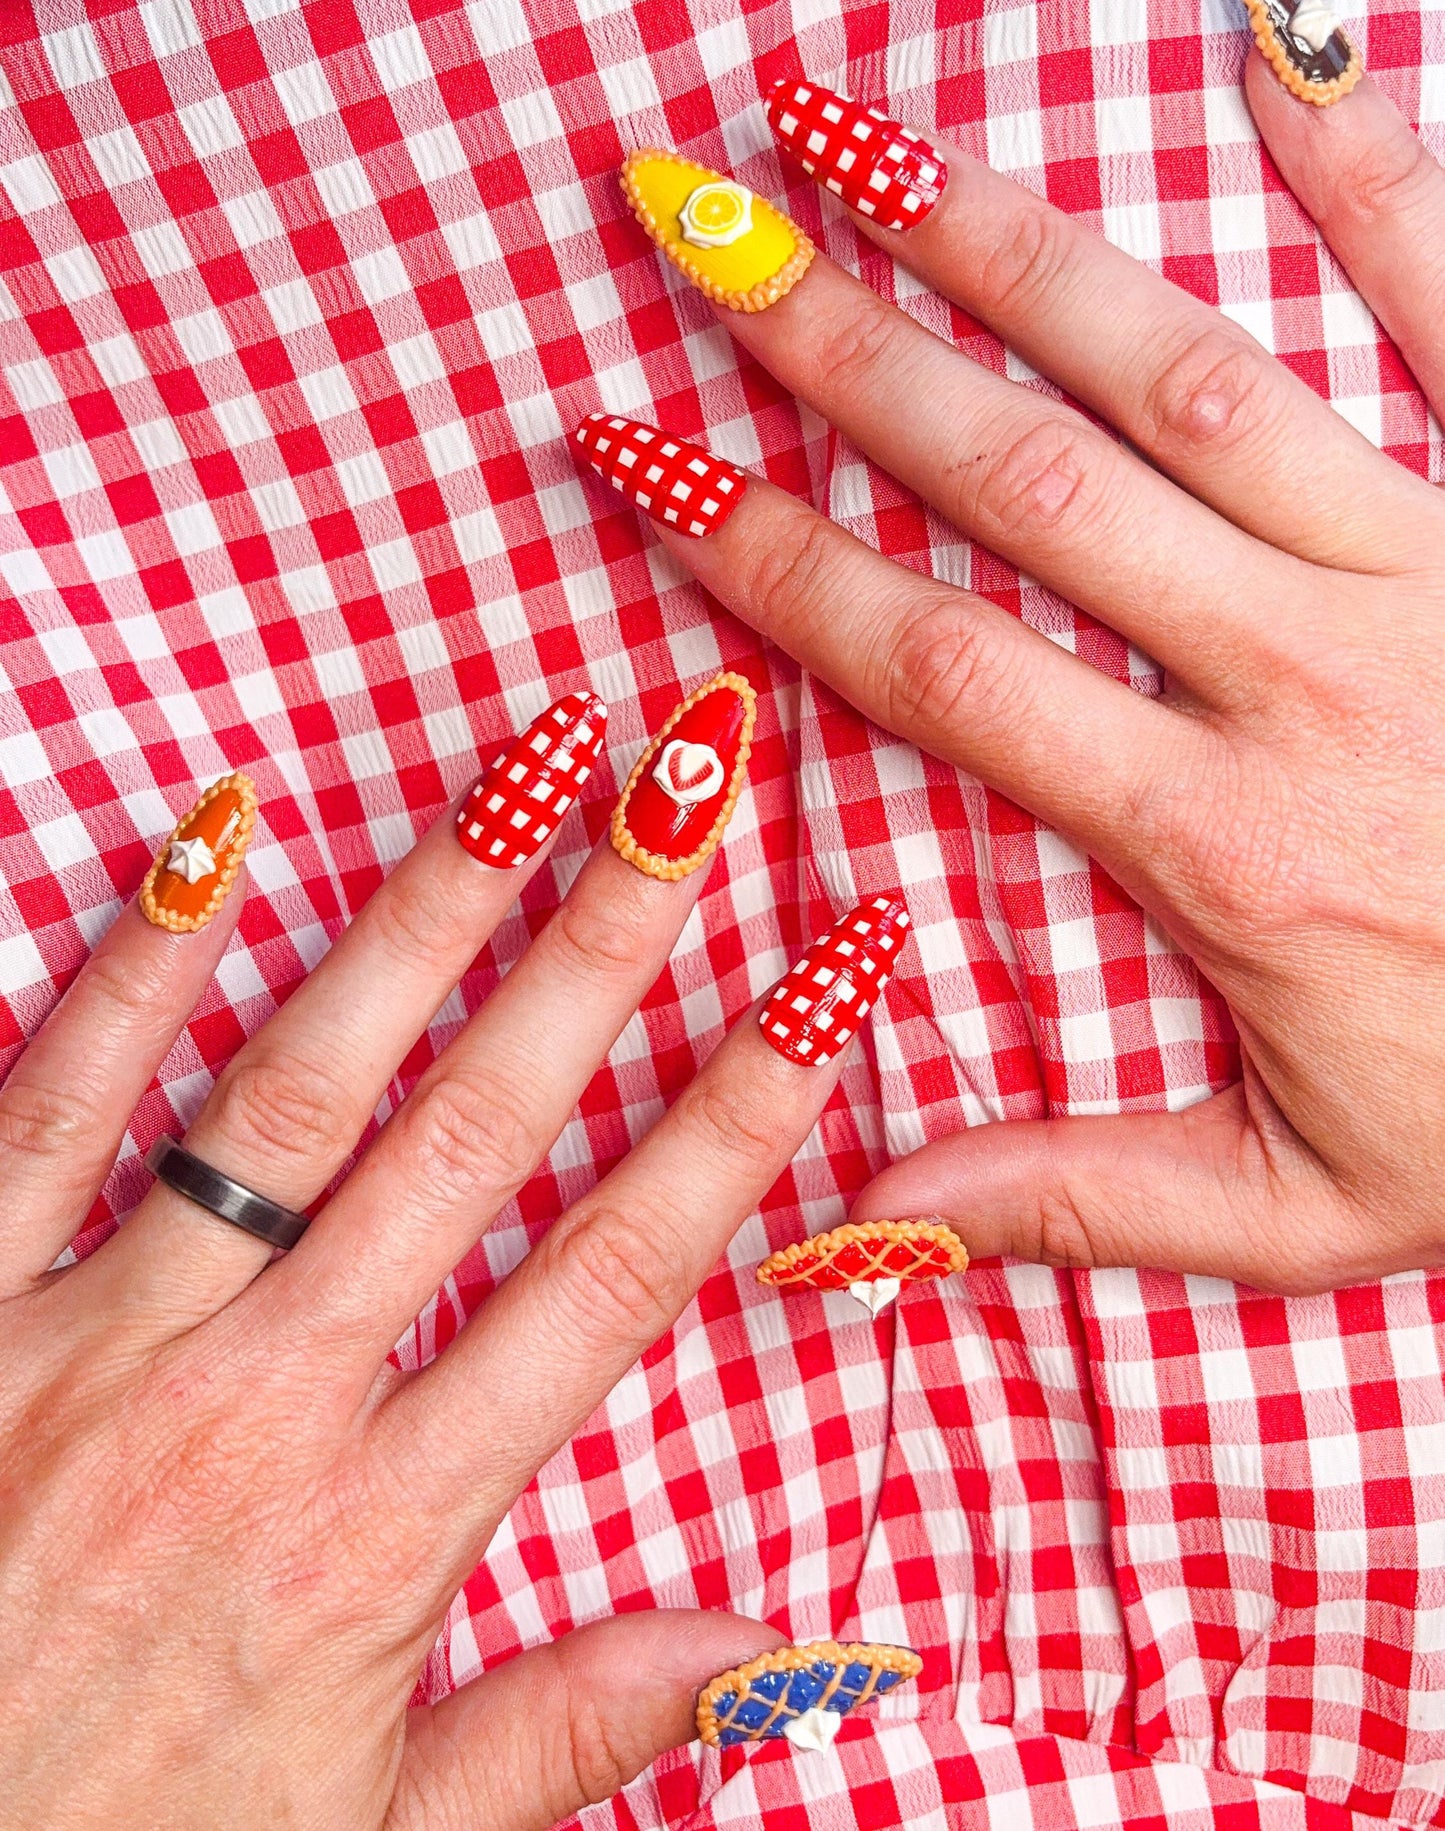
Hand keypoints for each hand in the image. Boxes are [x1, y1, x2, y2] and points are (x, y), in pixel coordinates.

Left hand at [0, 691, 851, 1827]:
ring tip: (525, 766)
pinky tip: (213, 832)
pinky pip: (50, 1107)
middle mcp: (256, 1406)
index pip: (612, 1277)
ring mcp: (97, 1339)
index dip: (742, 1118)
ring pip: (291, 1092)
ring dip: (422, 917)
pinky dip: (130, 968)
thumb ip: (573, 1726)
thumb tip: (788, 1652)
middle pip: (472, 1137)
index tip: (830, 980)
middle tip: (693, 790)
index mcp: (379, 1532)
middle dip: (600, 949)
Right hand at [592, 30, 1444, 1293]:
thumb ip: (1073, 1200)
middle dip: (838, 351)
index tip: (645, 464)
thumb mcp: (1304, 1206)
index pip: (942, 671)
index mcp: (1225, 842)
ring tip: (859, 129)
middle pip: (1025, 486)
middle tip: (696, 226)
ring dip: (1010, 247)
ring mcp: (1433, 564)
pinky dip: (1368, 171)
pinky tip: (1268, 39)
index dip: (773, 564)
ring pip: (1187, 378)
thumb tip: (845, 1217)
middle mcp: (1310, 676)